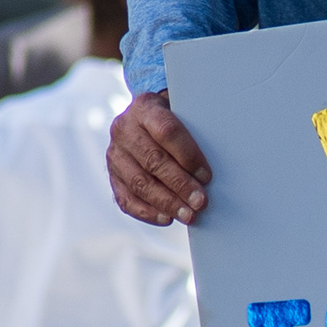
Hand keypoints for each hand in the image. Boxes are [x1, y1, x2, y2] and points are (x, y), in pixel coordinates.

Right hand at [110, 88, 212, 223]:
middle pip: (153, 160)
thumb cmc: (173, 118)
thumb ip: (196, 129)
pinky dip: (147, 212)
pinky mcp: (112, 176)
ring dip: (166, 202)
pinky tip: (167, 218)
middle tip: (200, 202)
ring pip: (139, 182)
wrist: (143, 118)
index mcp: (145, 108)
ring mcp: (114, 154)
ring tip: (188, 215)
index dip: (188, 155)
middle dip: (180, 185)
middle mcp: (124, 129)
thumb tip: (214, 166)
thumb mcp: (183, 112)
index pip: (167, 132)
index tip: (207, 175)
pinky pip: (126, 198)